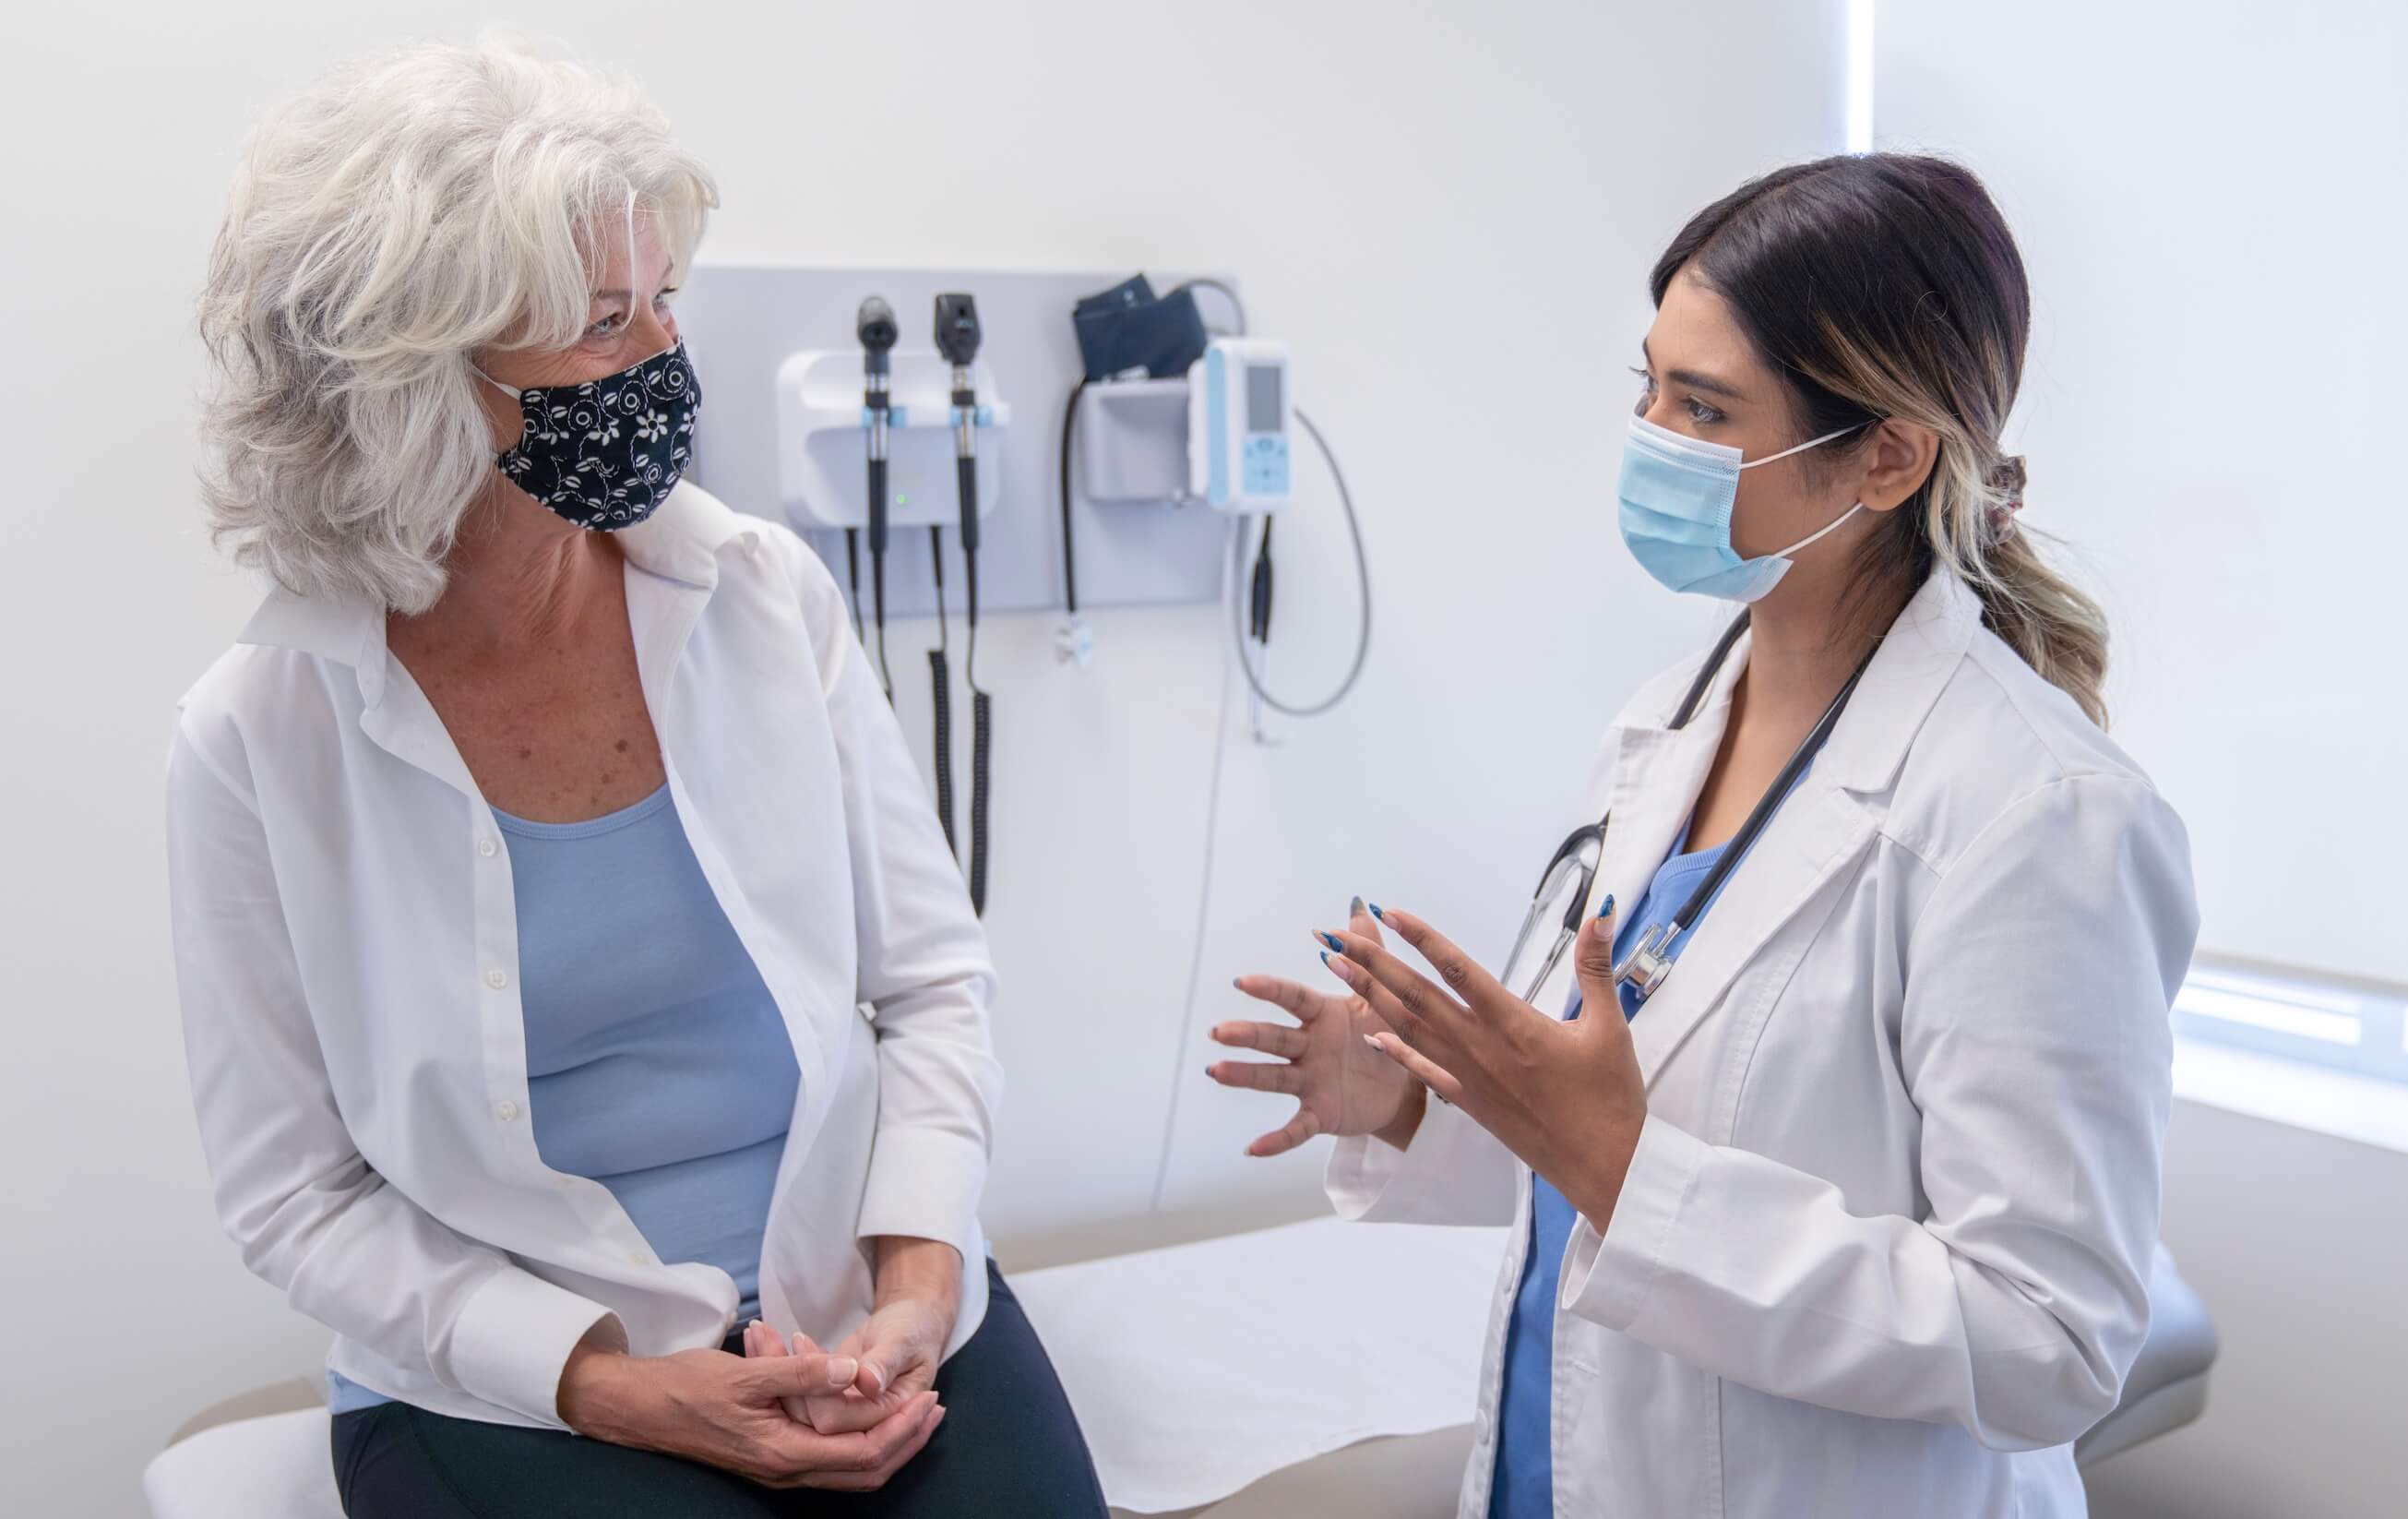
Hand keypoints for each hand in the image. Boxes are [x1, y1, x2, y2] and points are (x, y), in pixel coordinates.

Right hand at [559, 1335, 942, 1490]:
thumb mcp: (746, 1372)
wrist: (639, 1408)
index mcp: (784, 1453)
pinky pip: (830, 1462)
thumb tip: (852, 1370)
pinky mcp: (771, 1458)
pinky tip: (868, 1416)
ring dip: (888, 1444)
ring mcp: (778, 1470)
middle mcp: (785, 1471)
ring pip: (849, 1472)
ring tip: (916, 1413)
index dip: (902, 1429)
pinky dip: (860, 1442)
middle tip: (936, 1407)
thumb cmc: (686, 1387)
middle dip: (907, 1441)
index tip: (929, 1399)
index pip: (863, 1453)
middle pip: (866, 1472)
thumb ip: (801, 1372)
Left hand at [746, 1237, 959, 1438]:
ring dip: (775, 1369)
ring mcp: (843, 1418)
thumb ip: (885, 1362)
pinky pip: (796, 1396)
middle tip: (762, 1334)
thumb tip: (868, 1383)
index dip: (814, 1389)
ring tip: (757, 1331)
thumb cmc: (912, 1329)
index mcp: (888, 1416)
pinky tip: (763, 1336)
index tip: (798, 1341)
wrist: (911, 1325)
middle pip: (810, 1421)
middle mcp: (862, 1427)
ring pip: (797, 1411)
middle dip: (784, 1380)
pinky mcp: (827, 1405)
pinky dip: (779, 1365)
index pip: (837, 1420)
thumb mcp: (903, 1339)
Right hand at [1209, 897, 1423, 1155]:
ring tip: (1215, 1071)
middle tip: (1219, 1031)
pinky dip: (1275, 1140)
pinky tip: (1251, 1149)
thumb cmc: (1386, 1033)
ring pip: (1274, 1078)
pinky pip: (1296, 1128)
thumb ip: (1368, 953)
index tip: (1243, 981)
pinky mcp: (1321, 1113)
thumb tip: (1359, 906)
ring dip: (1244, 1075)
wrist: (1405, 1085)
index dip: (1271, 990)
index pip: (1294, 1000)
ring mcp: (1311, 1081)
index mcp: (1323, 1016)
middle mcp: (1309, 1047)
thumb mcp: (1381, 997)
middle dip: (1247, 1034)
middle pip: (1275, 1038)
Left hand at [1318, 901, 1647, 1227]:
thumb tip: (1603, 911)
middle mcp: (1481, 1047)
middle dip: (1372, 961)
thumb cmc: (1610, 1098)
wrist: (1603, 1166)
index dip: (1420, 938)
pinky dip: (1393, 1051)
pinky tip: (1369, 1034)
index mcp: (1513, 1023)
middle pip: (1417, 995)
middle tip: (1333, 937)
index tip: (1388, 913)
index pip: (1458, 969)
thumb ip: (1596, 965)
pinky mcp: (1468, 1103)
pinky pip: (1422, 1072)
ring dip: (1369, 996)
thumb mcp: (1609, 1025)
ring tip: (1335, 969)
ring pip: (1409, 1028)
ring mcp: (1469, 1077)